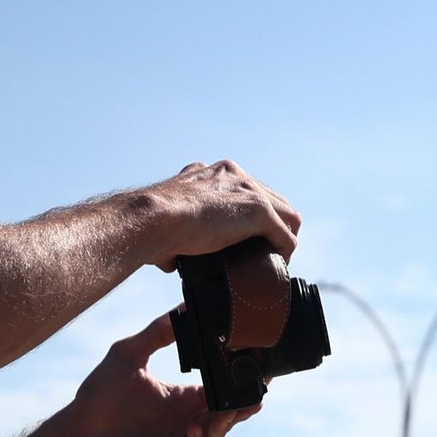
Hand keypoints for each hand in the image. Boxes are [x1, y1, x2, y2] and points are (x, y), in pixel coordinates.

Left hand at [55, 318, 251, 436]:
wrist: (74, 431)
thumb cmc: (99, 395)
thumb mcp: (129, 353)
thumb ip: (157, 331)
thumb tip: (182, 306)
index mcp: (183, 399)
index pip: (221, 392)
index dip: (241, 384)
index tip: (261, 370)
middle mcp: (187, 423)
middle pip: (227, 416)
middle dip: (243, 406)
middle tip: (257, 392)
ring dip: (223, 425)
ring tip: (225, 410)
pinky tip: (194, 428)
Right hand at [145, 159, 301, 263]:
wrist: (153, 219)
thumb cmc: (151, 226)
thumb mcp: (169, 222)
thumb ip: (177, 232)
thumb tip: (170, 258)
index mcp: (211, 174)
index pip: (244, 190)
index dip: (249, 216)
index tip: (245, 237)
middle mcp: (232, 174)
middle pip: (270, 198)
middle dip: (273, 224)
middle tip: (266, 249)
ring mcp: (247, 189)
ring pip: (284, 213)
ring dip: (283, 236)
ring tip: (276, 258)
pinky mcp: (258, 209)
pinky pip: (284, 233)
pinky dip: (285, 249)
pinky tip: (279, 263)